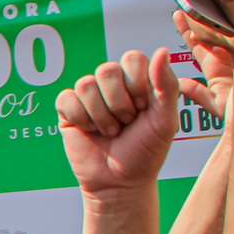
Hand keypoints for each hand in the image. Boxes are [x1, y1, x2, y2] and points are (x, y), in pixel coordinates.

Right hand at [58, 48, 179, 196]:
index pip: (132, 58)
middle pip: (107, 70)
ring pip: (85, 84)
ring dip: (101, 115)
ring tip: (110, 131)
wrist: (120, 183)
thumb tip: (163, 50)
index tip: (142, 108)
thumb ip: (166, 85)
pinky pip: (67, 98)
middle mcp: (113, 84)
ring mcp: (89, 96)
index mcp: (139, 81)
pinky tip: (90, 131)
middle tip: (126, 123)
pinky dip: (81, 118)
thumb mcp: (165, 120)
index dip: (136, 83)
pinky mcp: (68, 109)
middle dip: (118, 103)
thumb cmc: (146, 152)